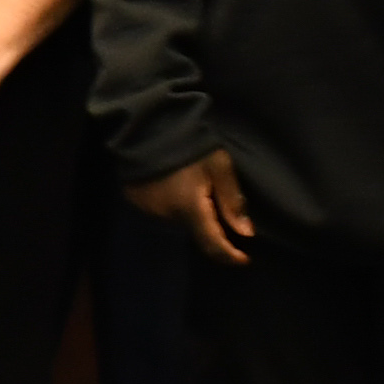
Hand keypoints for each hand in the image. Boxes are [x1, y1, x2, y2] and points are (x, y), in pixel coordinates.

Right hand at [126, 149, 254, 267]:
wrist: (149, 124)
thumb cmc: (190, 143)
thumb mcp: (219, 166)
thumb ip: (232, 200)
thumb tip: (246, 233)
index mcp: (190, 208)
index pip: (213, 245)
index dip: (230, 256)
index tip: (244, 259)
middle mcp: (168, 216)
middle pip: (196, 233)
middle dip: (211, 228)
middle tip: (218, 206)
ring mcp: (149, 210)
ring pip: (178, 222)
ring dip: (190, 215)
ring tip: (193, 190)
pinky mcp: (136, 201)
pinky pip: (161, 212)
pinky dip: (172, 205)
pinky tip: (174, 186)